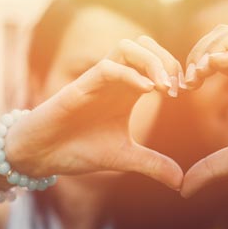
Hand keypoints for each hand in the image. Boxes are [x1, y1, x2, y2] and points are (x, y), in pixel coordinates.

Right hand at [5, 36, 183, 189]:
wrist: (42, 155)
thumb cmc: (80, 149)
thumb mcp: (124, 159)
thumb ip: (153, 165)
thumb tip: (182, 183)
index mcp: (127, 91)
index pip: (156, 61)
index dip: (175, 70)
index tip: (185, 91)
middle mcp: (115, 80)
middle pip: (145, 45)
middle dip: (167, 60)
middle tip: (177, 87)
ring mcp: (97, 81)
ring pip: (126, 47)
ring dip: (151, 62)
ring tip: (163, 88)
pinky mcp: (80, 87)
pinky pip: (107, 67)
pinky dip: (129, 74)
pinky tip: (146, 91)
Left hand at [181, 22, 227, 197]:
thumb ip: (215, 167)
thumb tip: (183, 189)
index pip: (215, 55)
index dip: (194, 65)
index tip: (182, 88)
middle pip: (223, 35)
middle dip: (199, 50)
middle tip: (189, 77)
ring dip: (218, 45)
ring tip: (202, 69)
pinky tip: (222, 65)